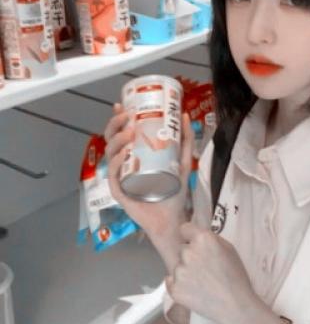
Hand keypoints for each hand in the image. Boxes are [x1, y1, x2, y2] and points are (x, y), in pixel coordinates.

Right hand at [104, 103, 193, 269]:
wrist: (172, 218)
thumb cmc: (173, 191)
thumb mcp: (183, 161)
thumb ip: (185, 140)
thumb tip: (184, 115)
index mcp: (135, 155)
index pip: (122, 133)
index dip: (118, 119)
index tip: (122, 105)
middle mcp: (124, 164)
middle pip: (111, 140)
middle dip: (115, 125)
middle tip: (127, 116)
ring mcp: (120, 177)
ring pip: (110, 154)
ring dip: (117, 140)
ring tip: (130, 132)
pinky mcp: (119, 191)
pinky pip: (113, 174)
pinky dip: (117, 161)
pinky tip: (124, 153)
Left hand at [166, 223, 272, 323]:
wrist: (235, 304)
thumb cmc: (235, 276)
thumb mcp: (228, 248)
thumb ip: (210, 238)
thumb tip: (198, 236)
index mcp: (202, 239)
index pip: (185, 228)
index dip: (190, 235)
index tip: (193, 241)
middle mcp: (188, 252)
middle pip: (183, 248)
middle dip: (191, 254)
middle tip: (203, 266)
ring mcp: (179, 271)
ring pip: (178, 265)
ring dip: (186, 270)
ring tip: (201, 280)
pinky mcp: (175, 288)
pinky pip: (171, 280)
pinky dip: (179, 284)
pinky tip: (193, 288)